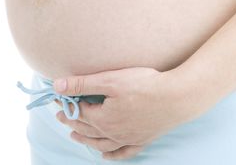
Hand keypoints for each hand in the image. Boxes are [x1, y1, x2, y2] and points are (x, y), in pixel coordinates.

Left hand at [53, 67, 197, 159]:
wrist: (178, 97)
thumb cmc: (144, 85)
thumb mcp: (109, 80)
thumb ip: (82, 84)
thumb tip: (56, 86)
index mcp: (103, 118)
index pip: (78, 112)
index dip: (66, 104)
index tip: (57, 98)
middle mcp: (113, 133)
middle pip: (87, 129)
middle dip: (71, 121)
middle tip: (60, 115)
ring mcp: (128, 138)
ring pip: (101, 144)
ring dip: (86, 140)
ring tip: (74, 136)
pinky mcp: (142, 140)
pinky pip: (124, 152)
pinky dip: (113, 155)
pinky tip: (106, 156)